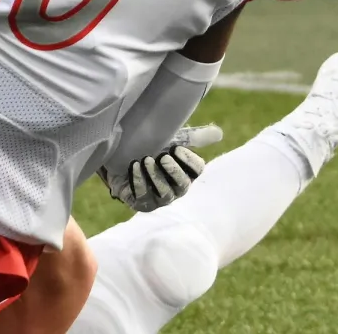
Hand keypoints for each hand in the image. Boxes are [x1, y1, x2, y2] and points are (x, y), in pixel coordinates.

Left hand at [97, 124, 223, 211]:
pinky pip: (144, 199)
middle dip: (173, 171)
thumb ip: (193, 137)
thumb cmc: (150, 147)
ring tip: (145, 160)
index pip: (197, 170)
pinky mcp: (142, 203)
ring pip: (165, 194)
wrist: (119, 155)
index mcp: (186, 171)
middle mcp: (176, 188)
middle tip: (162, 156)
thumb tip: (219, 133)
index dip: (189, 160)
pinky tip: (133, 167)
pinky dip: (139, 182)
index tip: (176, 148)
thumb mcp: (171, 138)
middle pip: (183, 185)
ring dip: (155, 177)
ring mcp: (159, 198)